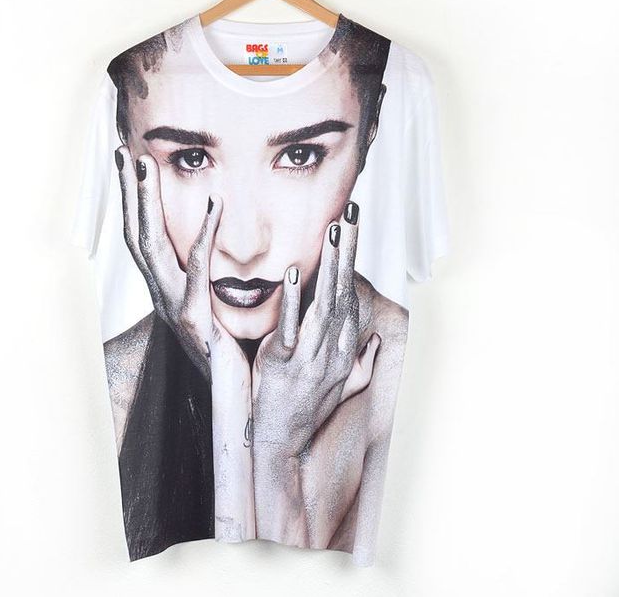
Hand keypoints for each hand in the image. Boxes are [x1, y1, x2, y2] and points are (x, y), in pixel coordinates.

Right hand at [115, 145, 255, 540]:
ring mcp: (174, 308)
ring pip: (150, 247)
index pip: (146, 239)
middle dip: (129, 193)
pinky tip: (213, 203)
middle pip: (137, 235)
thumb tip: (232, 252)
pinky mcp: (194, 321)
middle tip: (124, 151)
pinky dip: (202, 236)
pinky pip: (197, 271)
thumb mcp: (225, 312)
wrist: (240, 408)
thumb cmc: (238, 357)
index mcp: (170, 292)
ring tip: (143, 165)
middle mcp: (164, 297)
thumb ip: (222, 281)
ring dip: (144, 204)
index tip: (133, 167)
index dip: (137, 204)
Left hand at [251, 201, 381, 458]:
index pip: (351, 296)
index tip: (352, 230)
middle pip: (343, 292)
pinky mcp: (280, 365)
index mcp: (344, 350)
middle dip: (348, 251)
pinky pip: (290, 328)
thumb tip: (378, 339)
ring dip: (330, 266)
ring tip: (334, 232)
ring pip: (324, 305)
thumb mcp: (344, 388)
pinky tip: (297, 272)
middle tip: (350, 214)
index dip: (352, 262)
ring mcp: (308, 358)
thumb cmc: (309, 411)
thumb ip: (364, 362)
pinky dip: (294, 300)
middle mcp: (332, 350)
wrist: (282, 445)